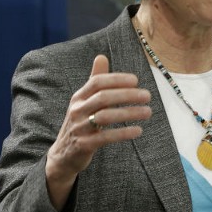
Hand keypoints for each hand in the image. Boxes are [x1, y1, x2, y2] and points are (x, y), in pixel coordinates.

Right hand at [45, 55, 151, 210]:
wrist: (63, 155)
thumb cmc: (80, 123)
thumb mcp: (84, 101)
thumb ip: (95, 80)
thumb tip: (101, 56)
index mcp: (78, 97)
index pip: (97, 82)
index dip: (117, 79)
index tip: (136, 80)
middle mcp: (77, 110)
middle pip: (103, 97)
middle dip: (127, 95)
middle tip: (147, 96)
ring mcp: (79, 128)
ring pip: (105, 116)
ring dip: (129, 113)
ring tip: (148, 112)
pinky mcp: (84, 145)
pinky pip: (105, 137)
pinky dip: (123, 133)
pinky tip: (138, 131)